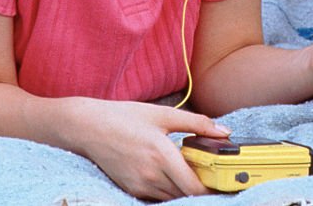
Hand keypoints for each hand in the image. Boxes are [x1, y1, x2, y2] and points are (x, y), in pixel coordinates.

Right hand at [71, 99, 228, 200]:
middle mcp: (151, 174)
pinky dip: (169, 189)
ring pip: (172, 197)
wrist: (88, 127)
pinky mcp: (131, 189)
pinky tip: (169, 173)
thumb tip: (224, 132)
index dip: (211, 189)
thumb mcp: (163, 114)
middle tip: (210, 173)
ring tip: (189, 170)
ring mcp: (139, 185)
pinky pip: (157, 196)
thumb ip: (197, 123)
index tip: (222, 182)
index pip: (193, 188)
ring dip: (184, 188)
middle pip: (185, 195)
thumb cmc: (124, 117)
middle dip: (200, 187)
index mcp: (162, 154)